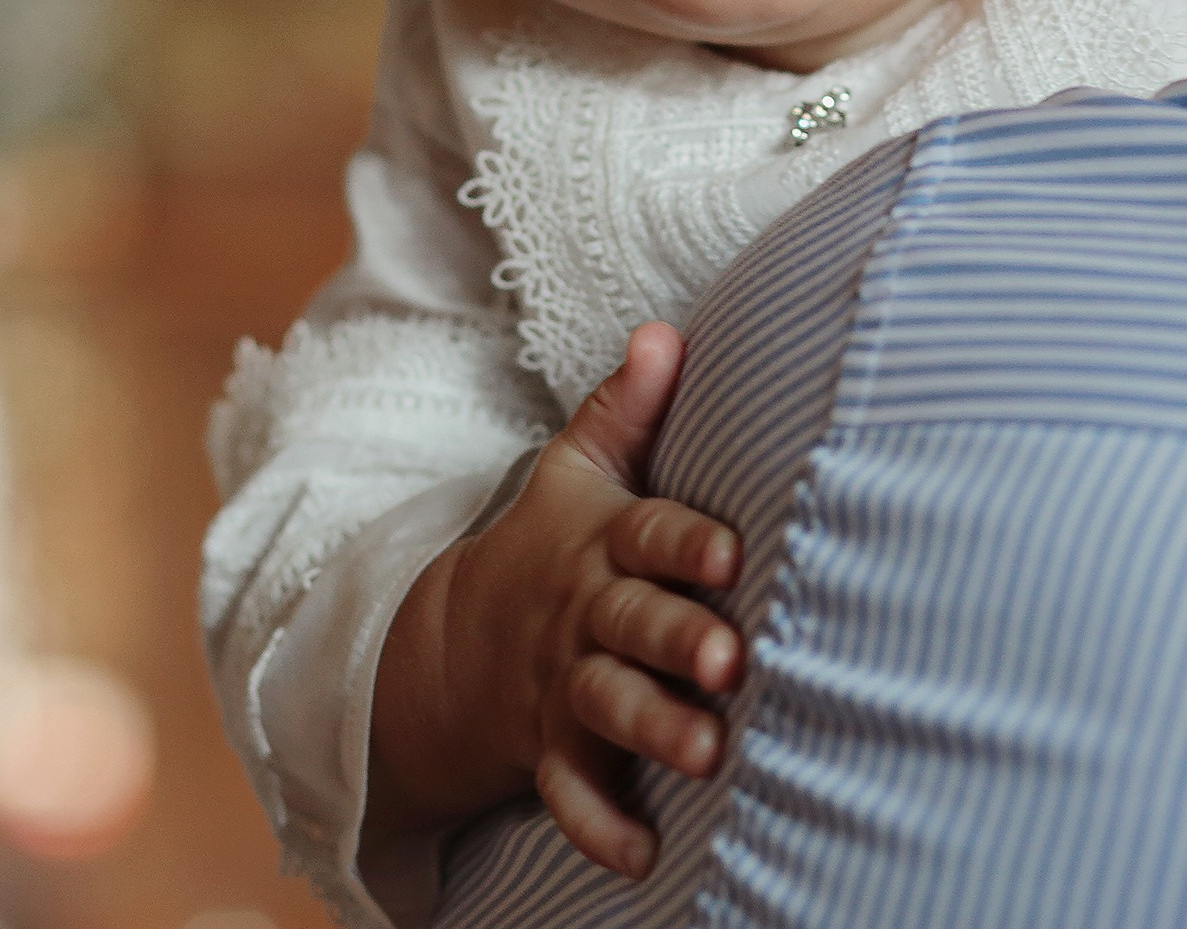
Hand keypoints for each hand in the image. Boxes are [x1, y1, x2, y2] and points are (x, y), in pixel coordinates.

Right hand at [369, 322, 742, 880]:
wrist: (454, 638)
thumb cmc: (549, 543)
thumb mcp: (574, 469)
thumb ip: (625, 406)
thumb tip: (665, 331)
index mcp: (601, 543)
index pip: (648, 535)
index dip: (686, 545)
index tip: (732, 554)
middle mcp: (585, 615)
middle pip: (632, 626)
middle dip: (678, 642)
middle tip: (732, 661)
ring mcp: (563, 683)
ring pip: (608, 707)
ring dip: (655, 730)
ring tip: (708, 754)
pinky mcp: (550, 746)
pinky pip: (569, 790)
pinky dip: (599, 826)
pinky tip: (641, 857)